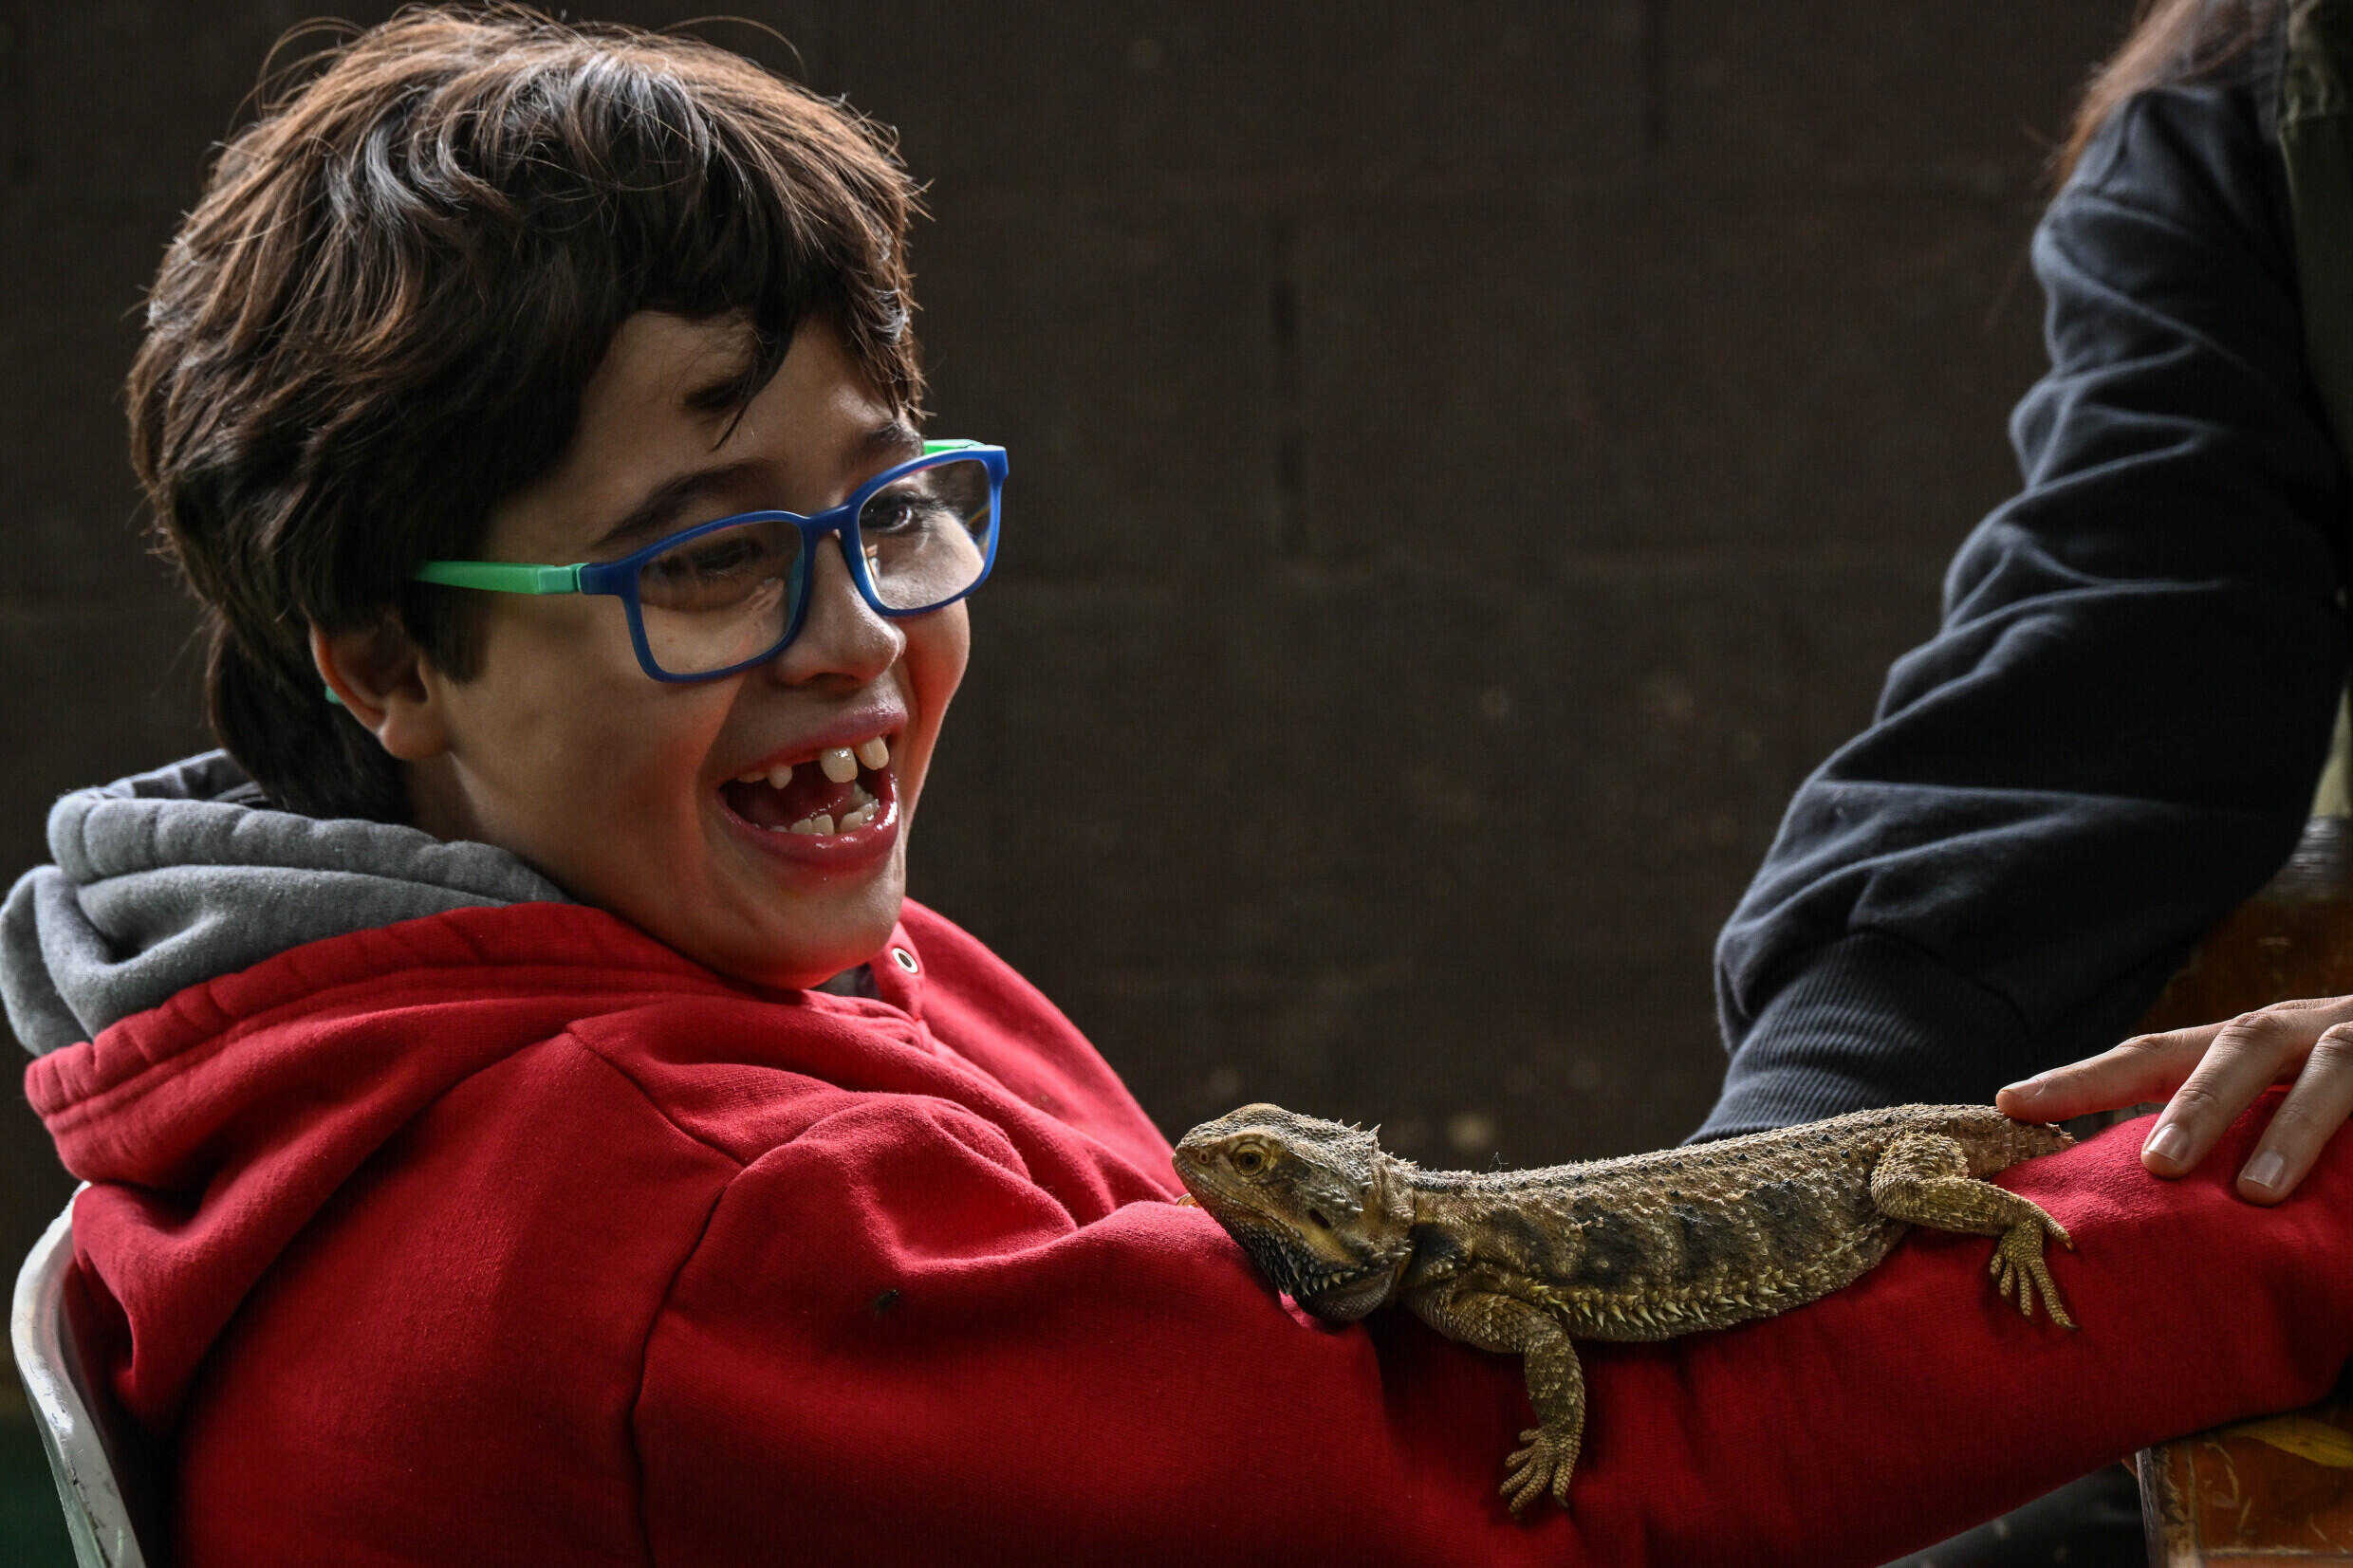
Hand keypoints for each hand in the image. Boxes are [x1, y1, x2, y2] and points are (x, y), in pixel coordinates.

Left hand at [1995, 996, 2352, 1203]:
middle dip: (2197, 1103)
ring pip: (2332, 1073)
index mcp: (2250, 1042)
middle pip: (2238, 1047)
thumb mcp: (2280, 1098)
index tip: (2009, 1105)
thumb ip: (2219, 1140)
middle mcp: (2303, 1030)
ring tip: (2258, 1193)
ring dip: (2293, 1130)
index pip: (2155, 1052)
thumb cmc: (2342, 1088)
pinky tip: (2351, 1203)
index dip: (2084, 1076)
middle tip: (2158, 1166)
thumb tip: (2135, 1194)